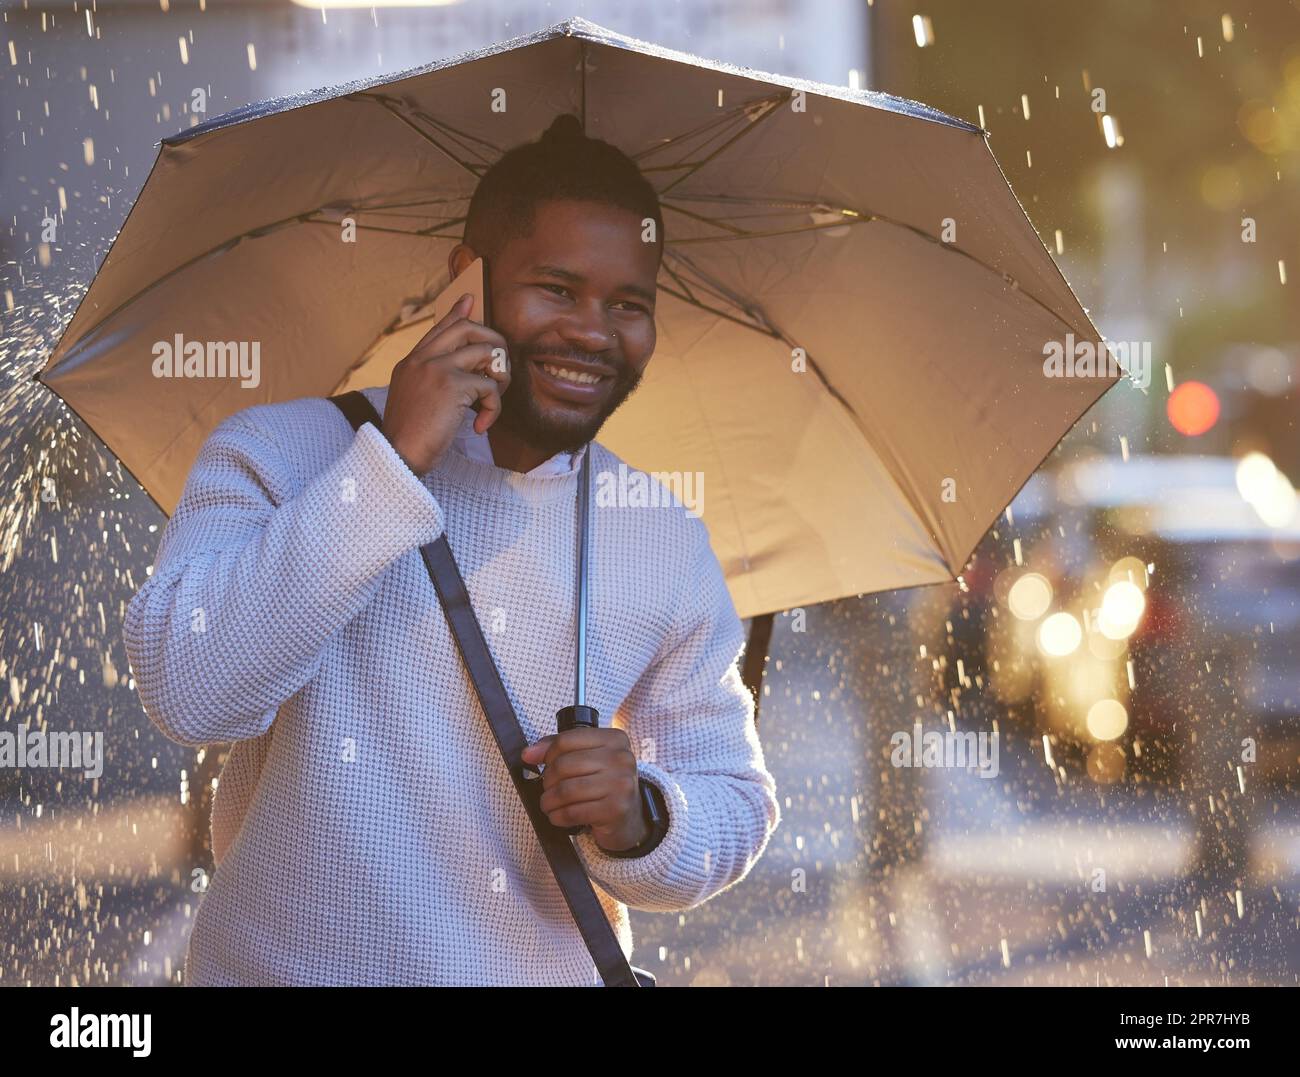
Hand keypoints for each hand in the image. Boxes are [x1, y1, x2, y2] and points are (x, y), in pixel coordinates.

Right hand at [381, 292, 510, 475]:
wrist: (397, 456)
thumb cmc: (408, 439)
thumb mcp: (414, 402)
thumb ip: (430, 382)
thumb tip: (463, 378)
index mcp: (410, 363)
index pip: (438, 330)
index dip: (457, 314)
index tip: (470, 300)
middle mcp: (422, 359)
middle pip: (467, 329)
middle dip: (494, 343)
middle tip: (501, 370)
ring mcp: (436, 368)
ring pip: (486, 353)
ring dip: (500, 378)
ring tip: (491, 403)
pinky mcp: (452, 385)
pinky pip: (490, 387)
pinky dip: (493, 408)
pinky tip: (480, 426)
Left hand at [521, 727, 649, 850]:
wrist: (628, 818)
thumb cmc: (603, 784)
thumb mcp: (588, 759)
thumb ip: (559, 749)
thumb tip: (528, 754)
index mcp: (615, 739)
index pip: (567, 739)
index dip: (547, 753)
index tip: (538, 763)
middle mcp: (622, 758)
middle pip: (564, 765)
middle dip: (547, 780)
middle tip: (547, 789)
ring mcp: (621, 784)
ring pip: (567, 790)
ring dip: (549, 801)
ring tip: (548, 804)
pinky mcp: (616, 810)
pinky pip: (573, 812)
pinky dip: (558, 816)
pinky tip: (558, 816)